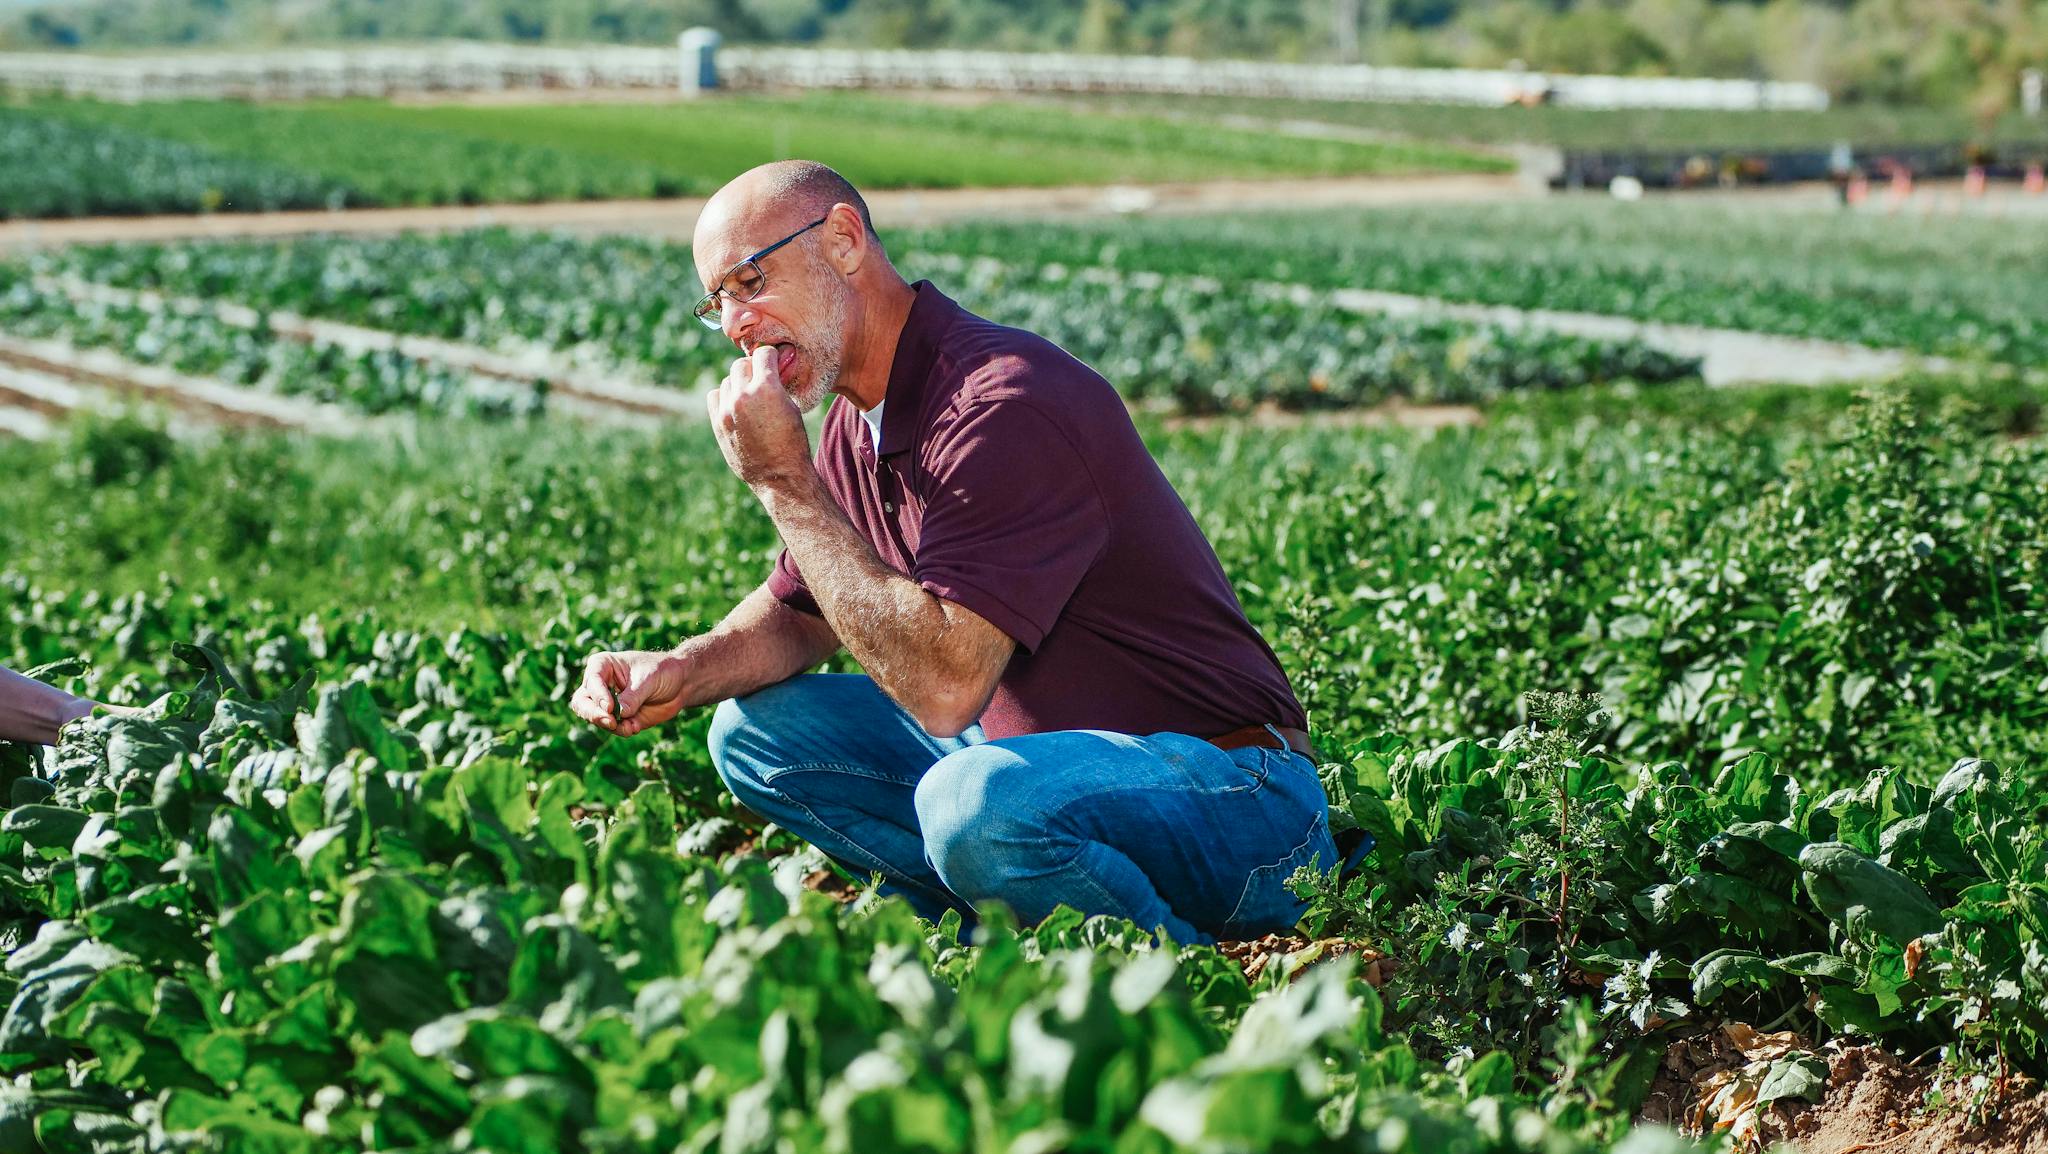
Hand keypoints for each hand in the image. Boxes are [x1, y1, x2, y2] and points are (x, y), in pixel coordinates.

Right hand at [570, 650, 690, 736]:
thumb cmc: (663, 671)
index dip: (598, 696)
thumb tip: (619, 713)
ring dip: (613, 726)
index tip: (609, 708)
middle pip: (582, 703)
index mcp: (602, 665)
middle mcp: (599, 685)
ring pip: (596, 719)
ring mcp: (606, 703)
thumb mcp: (649, 679)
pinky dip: (622, 730)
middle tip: (611, 723)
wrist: (680, 684)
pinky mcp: (617, 718)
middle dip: (594, 715)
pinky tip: (635, 727)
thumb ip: (633, 696)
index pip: (591, 681)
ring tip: (632, 726)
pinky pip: (613, 728)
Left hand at [708, 345, 811, 489]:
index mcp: (767, 388)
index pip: (762, 354)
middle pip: (741, 364)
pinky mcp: (718, 423)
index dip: (770, 357)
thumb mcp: (793, 408)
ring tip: (750, 396)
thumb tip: (771, 367)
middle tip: (761, 378)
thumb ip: (778, 384)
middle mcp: (743, 396)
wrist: (779, 476)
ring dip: (738, 383)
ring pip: (727, 380)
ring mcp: (727, 410)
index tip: (773, 362)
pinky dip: (724, 396)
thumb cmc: (793, 443)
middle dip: (753, 368)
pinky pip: (715, 395)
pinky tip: (736, 405)